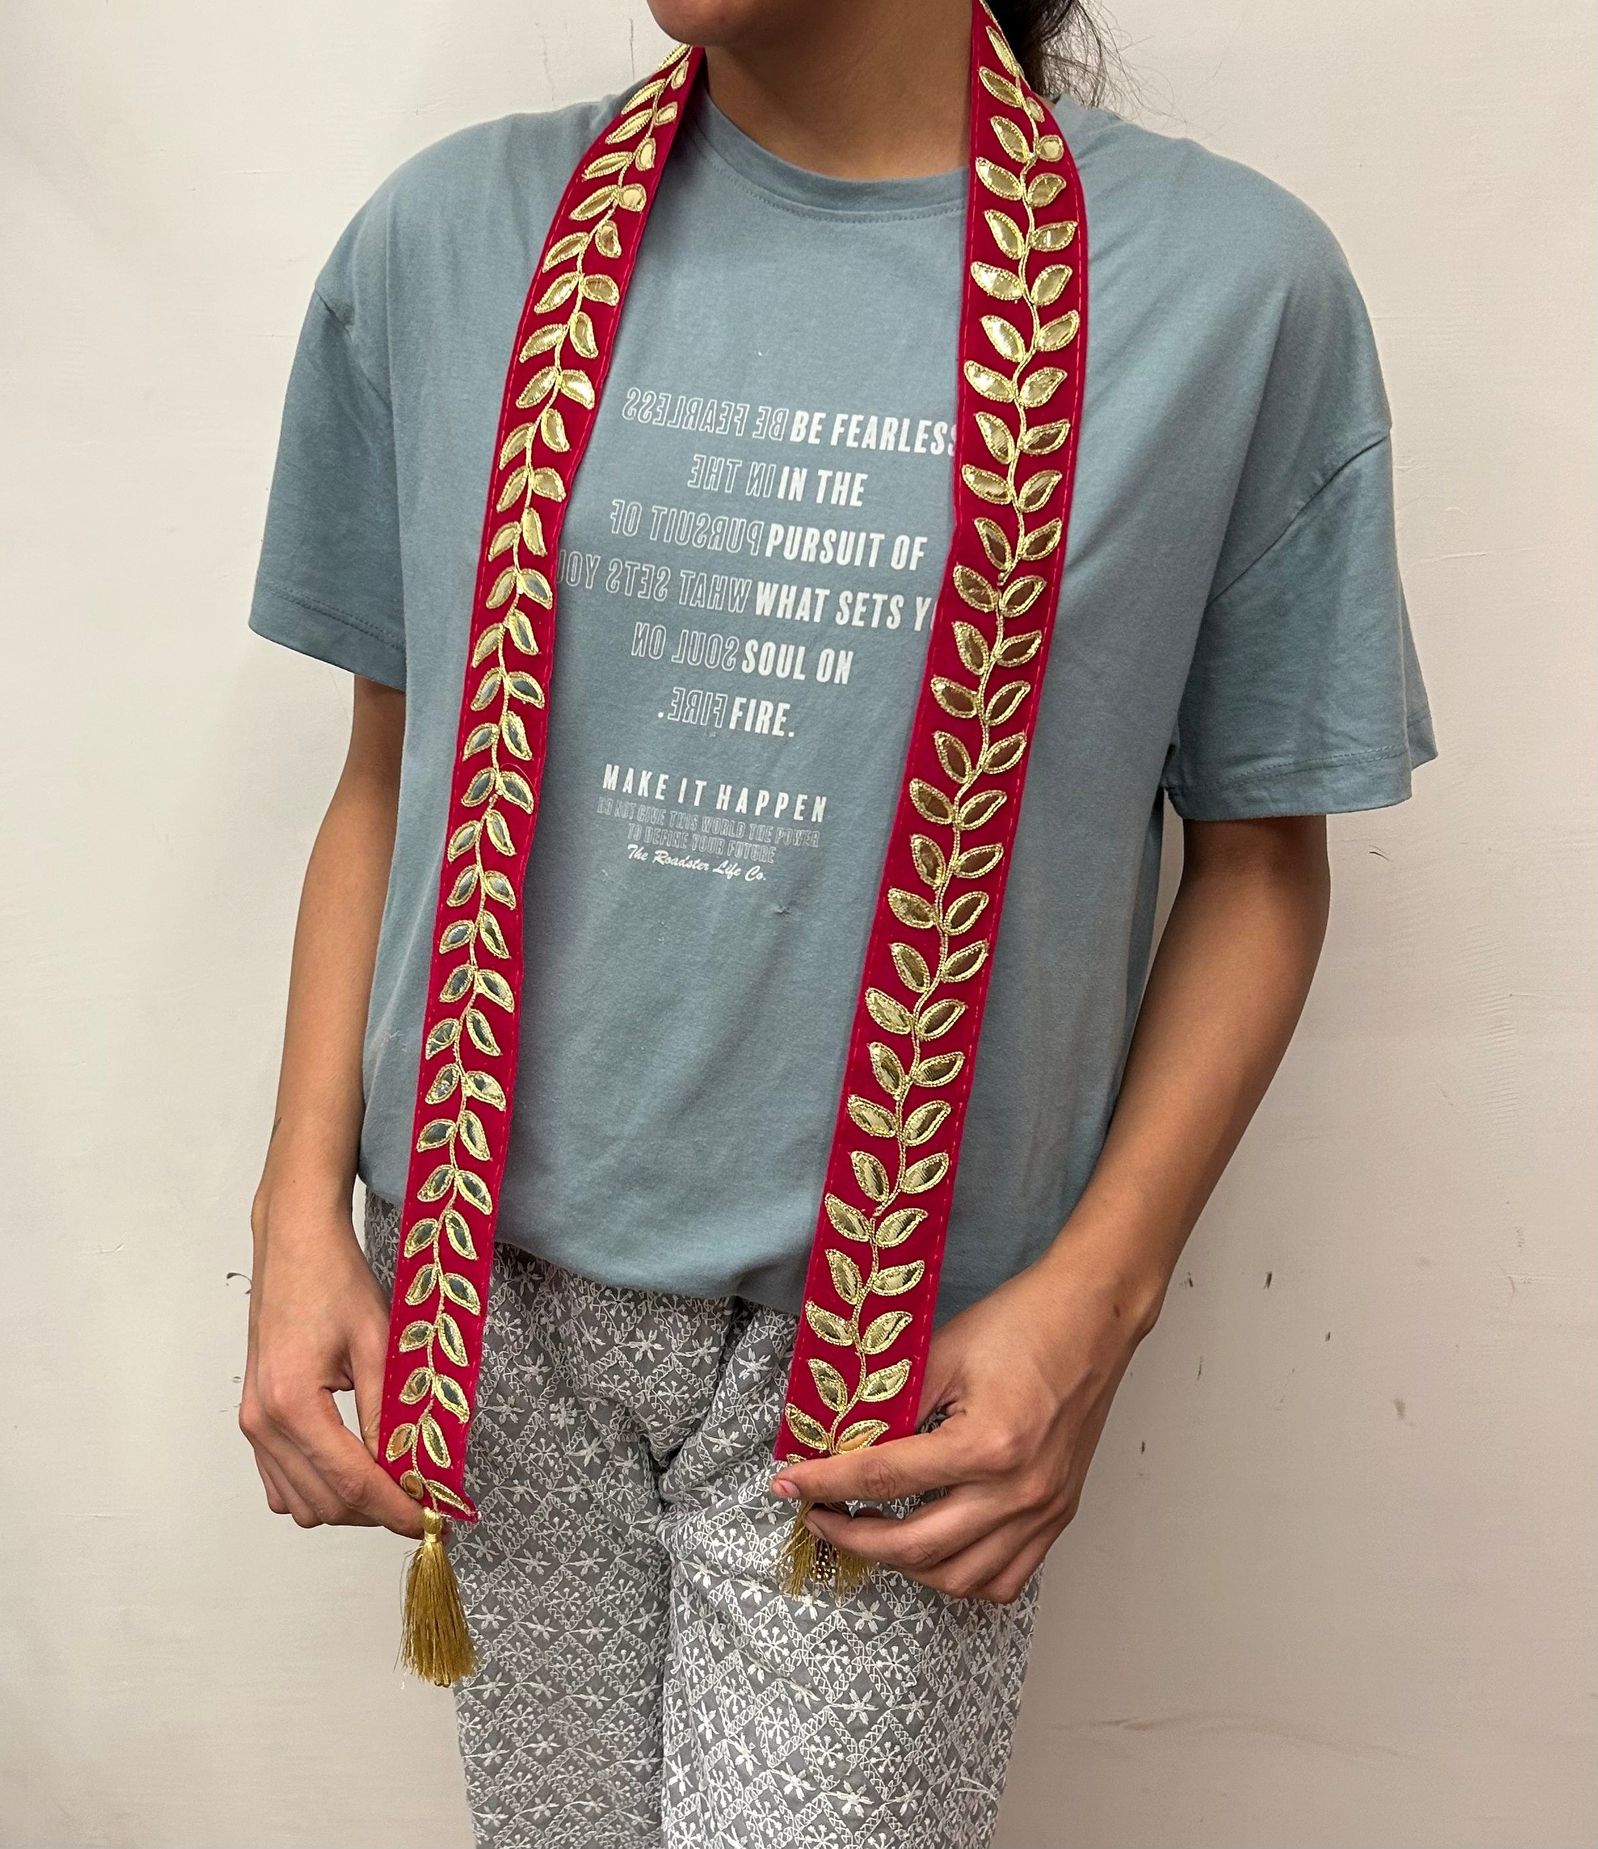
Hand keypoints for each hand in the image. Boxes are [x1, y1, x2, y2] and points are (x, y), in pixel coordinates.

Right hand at [239, 1194, 423, 1536]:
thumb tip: (413, 1469)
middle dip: (376, 1510)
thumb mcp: (379, 1343)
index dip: (395, 1508)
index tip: (431, 1520)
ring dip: (348, 1503)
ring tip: (393, 1481)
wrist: (294, 1246)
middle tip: (422, 1498)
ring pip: (300, 1503)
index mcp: (293, 1403)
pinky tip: (356, 1465)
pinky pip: (282, 1483)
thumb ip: (391, 1413)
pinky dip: (319, 1488)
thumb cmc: (336, 1282)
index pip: (350, 1482)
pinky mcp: (253, 1420)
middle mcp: (263, 1422)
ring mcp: (252, 1424)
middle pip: (324, 1503)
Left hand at [769, 1250, 1161, 1603]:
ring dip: (903, 1565)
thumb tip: (839, 1442)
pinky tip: (931, 1548)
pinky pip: (1003, 1579)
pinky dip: (959, 1575)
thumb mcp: (942, 1352)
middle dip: (852, 1537)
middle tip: (818, 1515)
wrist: (1093, 1315)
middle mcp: (1019, 1491)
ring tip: (870, 1532)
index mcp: (987, 1445)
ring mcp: (1044, 1510)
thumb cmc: (1024, 1321)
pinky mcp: (1058, 1515)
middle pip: (914, 1546)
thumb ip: (891, 1406)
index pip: (884, 1479)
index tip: (787, 1484)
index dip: (826, 1484)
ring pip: (959, 1579)